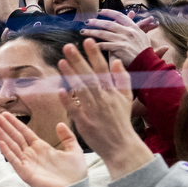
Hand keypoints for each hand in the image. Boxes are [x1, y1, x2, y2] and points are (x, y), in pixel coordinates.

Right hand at [0, 111, 87, 186]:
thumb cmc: (75, 174)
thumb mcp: (74, 151)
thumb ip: (67, 137)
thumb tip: (59, 124)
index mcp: (41, 147)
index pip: (24, 132)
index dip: (14, 122)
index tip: (5, 113)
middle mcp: (31, 154)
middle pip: (14, 136)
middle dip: (4, 125)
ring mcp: (27, 163)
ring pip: (11, 145)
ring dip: (1, 134)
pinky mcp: (25, 173)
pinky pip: (14, 160)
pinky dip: (7, 152)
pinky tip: (0, 142)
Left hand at [57, 38, 151, 178]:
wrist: (121, 145)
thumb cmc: (121, 121)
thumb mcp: (127, 98)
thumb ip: (122, 79)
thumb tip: (116, 61)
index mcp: (112, 91)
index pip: (102, 69)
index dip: (94, 54)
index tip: (87, 41)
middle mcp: (103, 98)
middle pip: (89, 75)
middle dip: (79, 60)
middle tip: (68, 46)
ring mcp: (94, 110)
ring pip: (81, 89)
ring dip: (71, 75)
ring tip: (61, 61)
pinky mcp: (85, 122)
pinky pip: (75, 109)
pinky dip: (68, 100)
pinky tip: (60, 90)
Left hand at [81, 8, 151, 64]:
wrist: (147, 61)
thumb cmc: (144, 50)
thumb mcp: (142, 35)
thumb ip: (135, 24)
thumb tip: (131, 12)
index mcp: (133, 27)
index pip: (119, 15)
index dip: (108, 12)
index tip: (99, 11)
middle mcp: (127, 31)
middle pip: (108, 24)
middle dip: (96, 22)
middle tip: (87, 21)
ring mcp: (122, 39)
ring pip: (103, 33)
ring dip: (91, 32)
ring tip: (82, 32)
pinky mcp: (118, 48)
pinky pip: (103, 45)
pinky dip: (95, 44)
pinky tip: (88, 44)